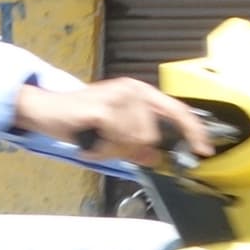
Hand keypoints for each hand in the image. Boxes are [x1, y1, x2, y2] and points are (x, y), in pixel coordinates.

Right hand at [18, 76, 213, 166]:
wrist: (44, 109)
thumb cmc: (80, 120)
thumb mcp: (113, 134)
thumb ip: (137, 144)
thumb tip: (156, 158)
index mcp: (141, 93)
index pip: (177, 111)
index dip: (194, 131)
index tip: (205, 150)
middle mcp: (133, 90)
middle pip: (151, 135)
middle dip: (128, 148)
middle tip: (105, 144)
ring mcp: (119, 96)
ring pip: (134, 141)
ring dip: (112, 150)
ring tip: (95, 140)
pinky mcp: (104, 107)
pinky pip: (115, 142)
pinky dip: (101, 149)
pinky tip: (89, 141)